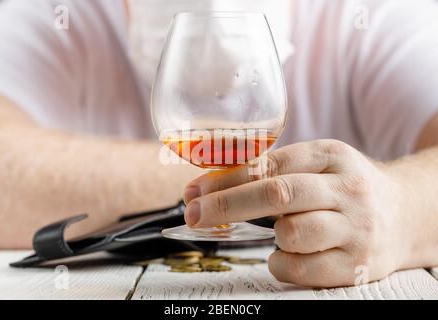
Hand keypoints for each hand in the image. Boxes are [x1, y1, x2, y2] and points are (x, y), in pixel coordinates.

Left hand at [182, 139, 410, 287]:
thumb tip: (215, 183)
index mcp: (332, 155)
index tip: (195, 190)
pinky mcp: (357, 265)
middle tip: (195, 214)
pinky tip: (288, 253)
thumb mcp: (320, 164)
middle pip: (278, 194)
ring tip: (282, 231)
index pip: (270, 164)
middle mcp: (347, 189)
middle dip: (228, 205)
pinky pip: (302, 269)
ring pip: (292, 233)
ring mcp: (356, 228)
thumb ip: (276, 169)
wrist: (406, 214)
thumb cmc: (346, 188)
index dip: (227, 178)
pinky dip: (282, 263)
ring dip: (272, 235)